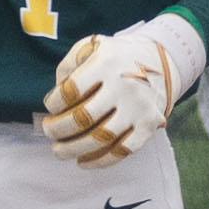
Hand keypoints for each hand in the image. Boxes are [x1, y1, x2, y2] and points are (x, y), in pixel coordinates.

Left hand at [38, 21, 192, 165]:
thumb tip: (56, 93)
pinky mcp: (148, 126)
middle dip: (58, 129)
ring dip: (73, 149)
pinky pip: (122, 151)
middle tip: (49, 131)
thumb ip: (69, 64)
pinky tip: (83, 161)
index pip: (71, 90)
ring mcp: (138, 108)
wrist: (159, 62)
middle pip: (83, 118)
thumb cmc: (114, 59)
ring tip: (59, 150)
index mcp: (106, 63)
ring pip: (100, 138)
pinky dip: (99, 161)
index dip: (54, 102)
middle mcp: (124, 85)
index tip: (51, 106)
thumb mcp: (91, 46)